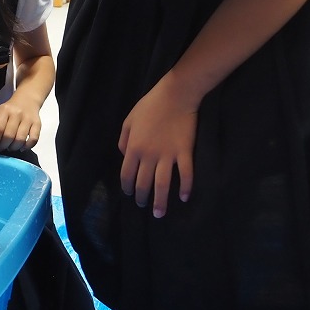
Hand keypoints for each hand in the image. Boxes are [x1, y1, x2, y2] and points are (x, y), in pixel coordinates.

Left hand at [0, 97, 41, 153]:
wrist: (27, 100)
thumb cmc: (9, 110)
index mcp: (4, 110)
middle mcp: (17, 113)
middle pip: (9, 135)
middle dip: (3, 146)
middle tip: (1, 148)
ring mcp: (28, 119)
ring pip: (21, 139)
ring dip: (14, 147)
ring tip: (10, 147)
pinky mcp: (38, 124)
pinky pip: (34, 139)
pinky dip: (27, 146)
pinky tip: (21, 147)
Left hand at [118, 72, 198, 217]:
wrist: (175, 95)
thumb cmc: (150, 105)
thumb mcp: (129, 120)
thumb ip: (123, 139)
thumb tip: (123, 155)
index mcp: (133, 147)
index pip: (126, 174)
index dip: (127, 186)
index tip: (129, 194)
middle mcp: (149, 155)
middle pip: (144, 183)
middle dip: (142, 197)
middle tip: (143, 206)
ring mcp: (168, 155)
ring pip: (163, 184)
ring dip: (160, 201)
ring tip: (159, 214)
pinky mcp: (185, 152)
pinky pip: (186, 174)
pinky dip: (186, 188)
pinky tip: (185, 198)